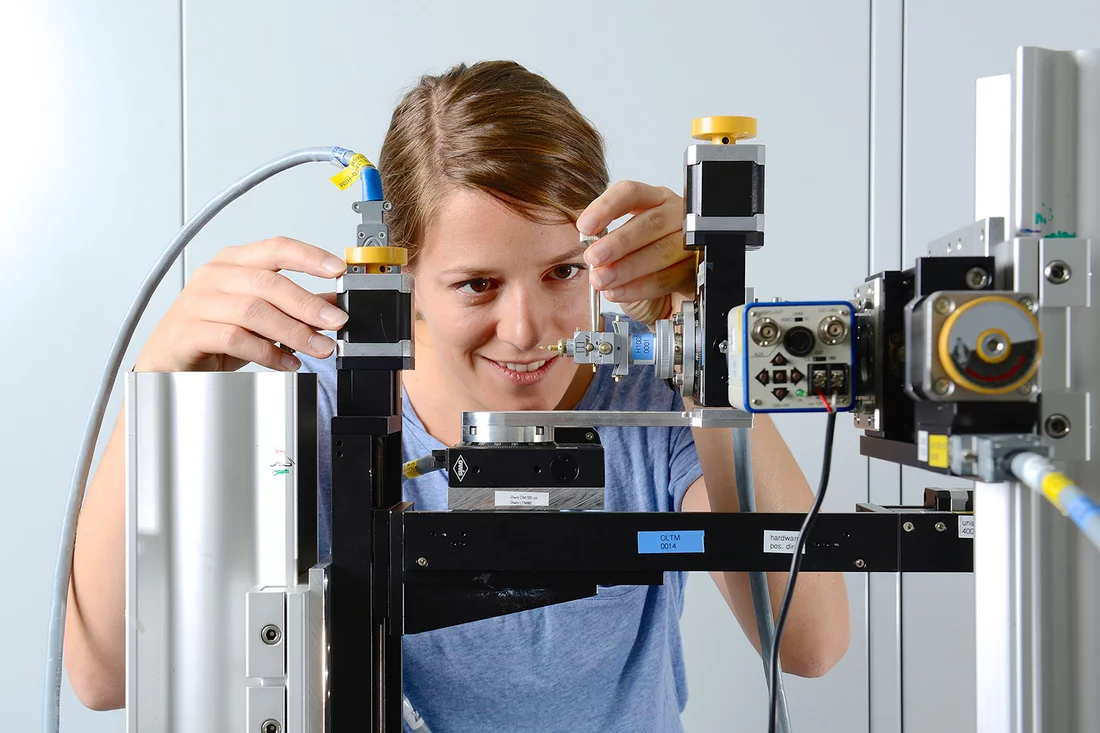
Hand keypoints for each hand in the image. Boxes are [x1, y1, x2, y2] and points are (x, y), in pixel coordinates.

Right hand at [134, 236, 349, 372]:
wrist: (169, 361)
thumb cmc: (214, 334)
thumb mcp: (261, 317)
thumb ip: (294, 308)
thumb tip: (333, 306)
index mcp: (234, 262)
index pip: (276, 248)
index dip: (309, 256)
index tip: (338, 270)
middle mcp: (215, 275)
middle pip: (269, 282)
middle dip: (308, 304)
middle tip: (336, 323)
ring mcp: (198, 301)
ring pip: (254, 311)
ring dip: (293, 332)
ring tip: (318, 348)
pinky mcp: (189, 330)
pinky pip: (234, 337)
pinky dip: (266, 352)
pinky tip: (286, 362)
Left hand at [576, 181, 692, 327]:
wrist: (666, 300)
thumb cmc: (642, 269)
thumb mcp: (620, 252)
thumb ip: (605, 246)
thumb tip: (588, 250)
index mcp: (654, 201)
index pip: (631, 193)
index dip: (606, 207)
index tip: (585, 226)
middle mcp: (674, 216)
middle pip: (650, 222)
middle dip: (619, 242)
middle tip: (594, 257)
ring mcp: (691, 241)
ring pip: (661, 251)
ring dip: (627, 268)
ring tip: (602, 280)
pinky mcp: (697, 269)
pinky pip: (668, 278)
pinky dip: (639, 288)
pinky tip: (618, 292)